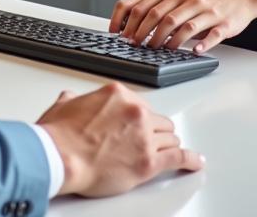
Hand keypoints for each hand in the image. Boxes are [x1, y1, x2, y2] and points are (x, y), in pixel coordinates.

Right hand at [37, 83, 203, 196]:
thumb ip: (75, 99)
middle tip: (152, 140)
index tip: (139, 125)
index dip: (139, 118)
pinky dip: (190, 160)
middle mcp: (135, 111)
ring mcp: (144, 136)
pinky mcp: (148, 162)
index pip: (141, 104)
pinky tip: (195, 162)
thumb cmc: (60, 134)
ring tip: (170, 152)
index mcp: (117, 94)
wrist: (60, 157)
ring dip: (168, 145)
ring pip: (170, 138)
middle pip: (159, 121)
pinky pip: (178, 158)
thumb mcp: (65, 104)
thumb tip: (71, 99)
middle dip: (156, 131)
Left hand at [109, 0, 256, 52]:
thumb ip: (166, 8)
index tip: (126, 36)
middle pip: (164, 17)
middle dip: (148, 34)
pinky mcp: (224, 23)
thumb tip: (139, 26)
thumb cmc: (209, 0)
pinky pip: (212, 34)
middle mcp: (191, 0)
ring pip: (185, 26)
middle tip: (141, 47)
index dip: (135, 22)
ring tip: (163, 51)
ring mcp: (208, 11)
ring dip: (172, 41)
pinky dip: (203, 43)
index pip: (150, 7)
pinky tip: (195, 51)